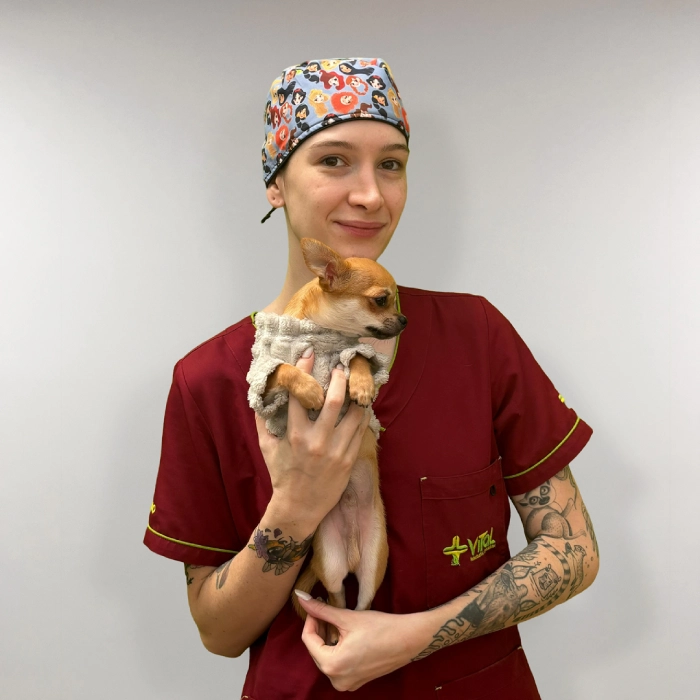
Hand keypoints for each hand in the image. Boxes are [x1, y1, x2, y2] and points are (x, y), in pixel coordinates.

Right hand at [255, 351, 370, 523]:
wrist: (299, 507)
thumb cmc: (282, 474)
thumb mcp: (267, 447)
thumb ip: (263, 420)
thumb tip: (260, 395)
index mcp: (295, 435)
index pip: (300, 395)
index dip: (304, 370)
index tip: (309, 352)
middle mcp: (317, 441)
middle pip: (334, 401)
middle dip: (340, 379)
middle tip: (341, 367)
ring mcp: (336, 451)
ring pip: (354, 414)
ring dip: (357, 394)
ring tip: (357, 381)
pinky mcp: (349, 460)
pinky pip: (360, 430)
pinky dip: (363, 414)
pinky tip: (363, 403)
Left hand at [296, 593, 427, 691]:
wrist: (409, 640)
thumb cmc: (380, 628)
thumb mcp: (347, 618)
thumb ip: (321, 610)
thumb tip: (300, 597)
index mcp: (332, 666)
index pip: (308, 639)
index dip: (310, 618)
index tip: (316, 603)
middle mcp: (336, 680)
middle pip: (316, 649)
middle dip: (319, 627)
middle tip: (325, 606)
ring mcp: (346, 683)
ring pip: (326, 655)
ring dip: (327, 636)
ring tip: (334, 617)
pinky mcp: (355, 681)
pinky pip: (337, 663)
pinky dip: (337, 647)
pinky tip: (343, 632)